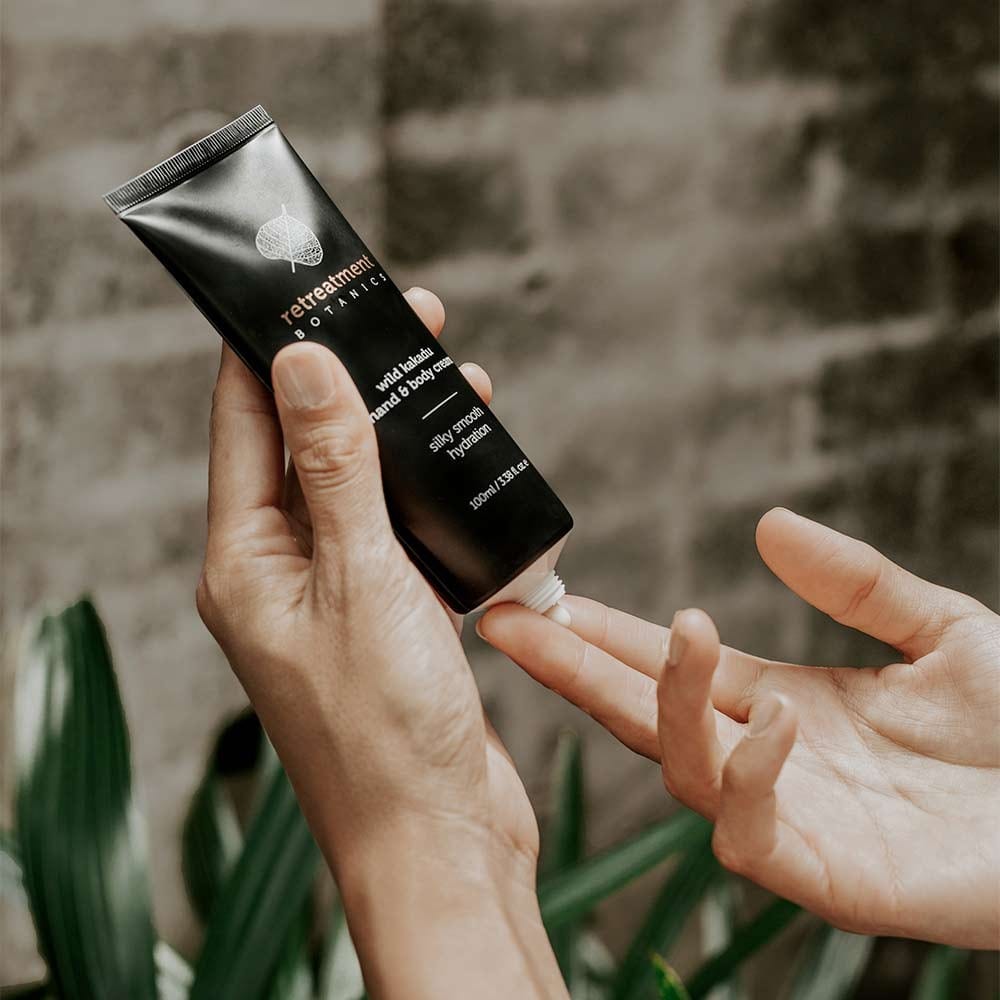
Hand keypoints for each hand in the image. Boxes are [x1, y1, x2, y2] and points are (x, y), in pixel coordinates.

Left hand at [196, 287, 566, 998]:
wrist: (440, 838)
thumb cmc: (388, 731)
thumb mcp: (364, 580)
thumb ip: (335, 470)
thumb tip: (301, 363)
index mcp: (246, 561)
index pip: (246, 422)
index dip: (273, 348)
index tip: (307, 284)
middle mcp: (282, 570)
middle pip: (308, 443)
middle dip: (353, 375)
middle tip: (404, 314)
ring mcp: (337, 592)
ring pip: (361, 482)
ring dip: (399, 428)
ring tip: (451, 373)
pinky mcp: (389, 613)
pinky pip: (399, 528)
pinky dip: (429, 488)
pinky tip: (466, 460)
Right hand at [479, 508, 999, 947]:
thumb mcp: (941, 630)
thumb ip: (855, 582)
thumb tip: (769, 522)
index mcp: (783, 702)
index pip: (671, 665)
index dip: (606, 632)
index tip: (547, 597)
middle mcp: (768, 758)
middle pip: (643, 714)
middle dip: (572, 667)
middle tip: (510, 621)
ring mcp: (789, 819)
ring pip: (681, 770)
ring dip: (667, 701)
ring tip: (687, 634)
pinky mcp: (822, 876)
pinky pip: (746, 831)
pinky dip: (747, 771)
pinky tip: (774, 716)